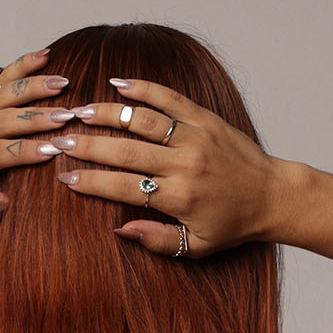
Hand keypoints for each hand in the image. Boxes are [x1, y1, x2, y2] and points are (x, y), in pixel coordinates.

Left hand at [0, 49, 74, 227]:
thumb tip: (0, 201)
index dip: (23, 151)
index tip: (51, 150)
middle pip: (5, 119)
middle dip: (37, 118)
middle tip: (67, 116)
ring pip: (7, 94)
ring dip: (35, 86)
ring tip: (63, 84)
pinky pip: (5, 78)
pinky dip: (24, 64)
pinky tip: (46, 55)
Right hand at [45, 76, 282, 257]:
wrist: (272, 195)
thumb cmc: (231, 226)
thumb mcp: (195, 247)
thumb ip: (157, 241)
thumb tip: (120, 231)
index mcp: (179, 198)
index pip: (125, 188)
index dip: (93, 183)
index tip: (66, 178)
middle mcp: (185, 165)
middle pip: (126, 151)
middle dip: (90, 146)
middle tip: (61, 141)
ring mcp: (195, 137)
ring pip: (143, 121)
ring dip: (108, 114)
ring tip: (80, 112)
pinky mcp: (205, 118)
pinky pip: (170, 99)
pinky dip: (144, 89)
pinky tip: (120, 85)